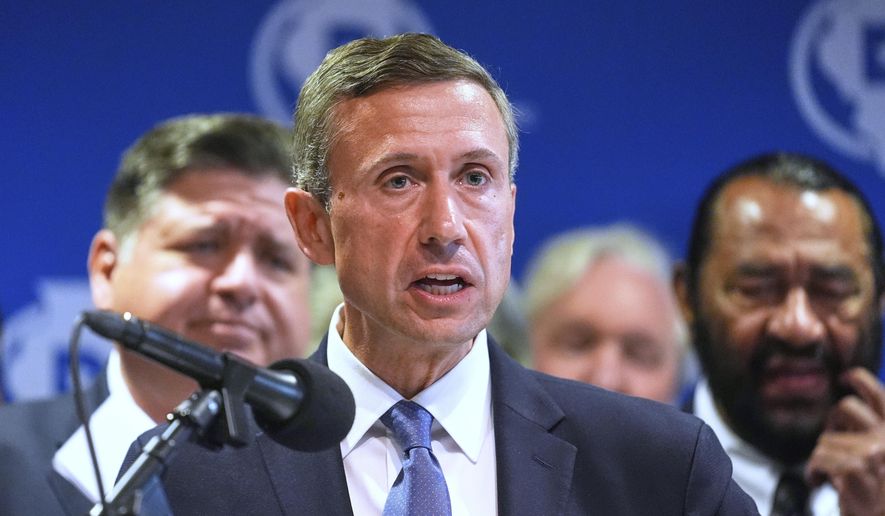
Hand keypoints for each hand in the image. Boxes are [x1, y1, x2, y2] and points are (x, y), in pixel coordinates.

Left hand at [806, 367, 884, 515]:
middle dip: (833, 423)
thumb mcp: (879, 450)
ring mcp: (871, 453)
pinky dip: (813, 471)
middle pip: (844, 407)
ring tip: (834, 472)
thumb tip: (848, 397)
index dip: (859, 379)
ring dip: (822, 456)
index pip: (878, 394)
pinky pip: (817, 457)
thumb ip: (869, 427)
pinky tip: (822, 481)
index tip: (845, 378)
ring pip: (825, 438)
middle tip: (836, 440)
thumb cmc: (877, 489)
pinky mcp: (853, 468)